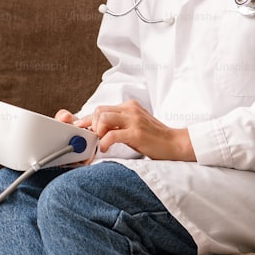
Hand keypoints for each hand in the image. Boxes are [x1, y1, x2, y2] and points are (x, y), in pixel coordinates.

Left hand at [80, 100, 196, 161]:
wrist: (175, 143)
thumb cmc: (154, 138)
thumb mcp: (134, 125)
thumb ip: (119, 123)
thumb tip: (98, 130)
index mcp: (129, 106)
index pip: (102, 108)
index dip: (88, 119)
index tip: (80, 128)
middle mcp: (130, 109)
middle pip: (99, 110)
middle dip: (91, 125)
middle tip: (93, 138)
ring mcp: (134, 120)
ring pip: (103, 118)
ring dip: (97, 132)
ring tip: (100, 143)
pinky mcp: (136, 132)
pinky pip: (112, 134)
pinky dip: (104, 142)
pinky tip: (105, 148)